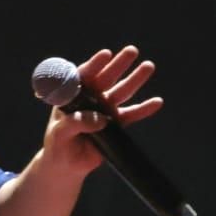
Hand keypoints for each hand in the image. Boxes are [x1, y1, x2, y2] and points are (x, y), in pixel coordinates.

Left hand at [41, 45, 164, 177]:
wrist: (67, 164)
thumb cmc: (58, 144)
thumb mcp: (60, 133)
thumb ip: (77, 124)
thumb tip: (102, 119)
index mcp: (73, 96)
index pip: (83, 76)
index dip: (94, 64)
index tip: (106, 54)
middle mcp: (90, 98)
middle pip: (106, 78)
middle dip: (118, 64)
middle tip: (132, 50)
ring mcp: (105, 109)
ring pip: (122, 91)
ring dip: (135, 79)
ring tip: (148, 65)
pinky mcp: (116, 124)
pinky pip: (132, 114)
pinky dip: (144, 109)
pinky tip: (157, 102)